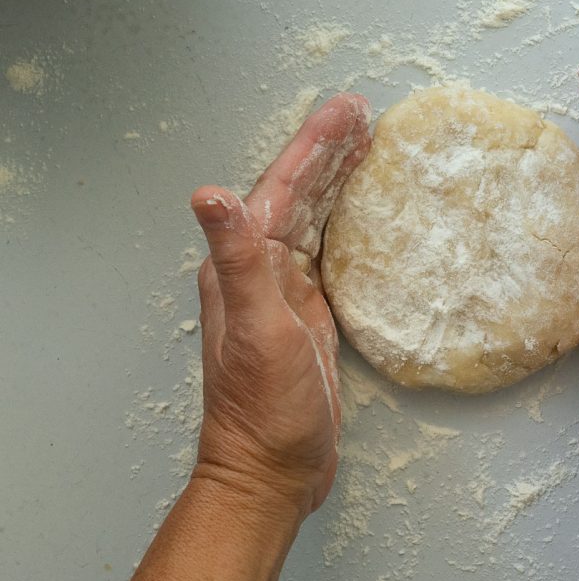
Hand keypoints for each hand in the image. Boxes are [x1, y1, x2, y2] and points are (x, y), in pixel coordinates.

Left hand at [190, 93, 371, 518]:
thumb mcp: (254, 329)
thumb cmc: (263, 407)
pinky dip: (346, 217)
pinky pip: (329, 245)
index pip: (282, 186)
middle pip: (299, 192)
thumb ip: (238, 260)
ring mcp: (285, 287)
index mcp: (245, 262)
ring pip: (315, 214)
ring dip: (338, 176)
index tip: (349, 109)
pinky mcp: (310, 308)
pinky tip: (364, 206)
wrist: (272, 471)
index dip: (314, 145)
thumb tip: (208, 194)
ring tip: (368, 141)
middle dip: (329, 149)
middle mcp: (261, 266)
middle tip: (365, 111)